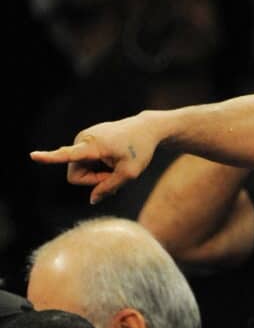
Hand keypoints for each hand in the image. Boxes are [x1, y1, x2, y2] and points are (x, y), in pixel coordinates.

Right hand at [30, 115, 159, 203]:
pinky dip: (97, 167)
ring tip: (114, 165)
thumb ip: (110, 187)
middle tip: (114, 174)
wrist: (147, 128)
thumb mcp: (131, 173)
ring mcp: (83, 138)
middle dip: (93, 180)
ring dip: (96, 173)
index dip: (50, 157)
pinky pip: (84, 163)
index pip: (68, 154)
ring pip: (80, 170)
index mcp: (94, 146)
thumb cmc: (141, 149)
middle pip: (76, 175)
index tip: (33, 156)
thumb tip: (92, 199)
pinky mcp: (85, 140)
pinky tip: (111, 161)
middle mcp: (83, 139)